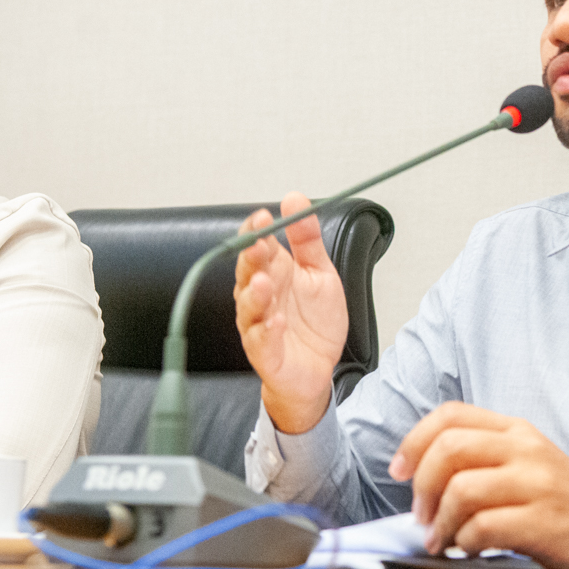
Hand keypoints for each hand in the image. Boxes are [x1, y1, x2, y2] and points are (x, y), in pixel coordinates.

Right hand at [234, 192, 347, 433]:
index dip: (256, 231)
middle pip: (248, 273)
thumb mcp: (320, 273)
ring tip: (264, 282)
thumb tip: (295, 200)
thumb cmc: (314, 322)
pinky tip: (275, 322)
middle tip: (257, 243)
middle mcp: (262, 297)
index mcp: (274, 274)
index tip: (262, 216)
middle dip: (251, 258)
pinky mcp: (267, 353)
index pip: (258, 246)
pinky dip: (267, 332)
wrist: (320, 368)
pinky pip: (262, 341)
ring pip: (249, 307)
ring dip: (255, 295)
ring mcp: (260, 325)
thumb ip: (308, 239)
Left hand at [388, 402, 568, 568]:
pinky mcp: (543, 522)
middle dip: (422, 486)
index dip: (414, 440)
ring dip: (440, 522)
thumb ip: (483, 455)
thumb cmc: (562, 502)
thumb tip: (419, 469)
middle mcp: (527, 449)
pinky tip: (469, 549)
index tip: (399, 470)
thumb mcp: (527, 462)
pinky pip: (483, 527)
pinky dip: (464, 542)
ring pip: (461, 490)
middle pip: (449, 449)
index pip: (451, 415)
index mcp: (517, 430)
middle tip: (422, 514)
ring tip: (442, 539)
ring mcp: (537, 484)